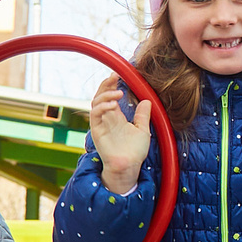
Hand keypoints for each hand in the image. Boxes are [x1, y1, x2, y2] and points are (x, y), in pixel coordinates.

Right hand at [87, 77, 152, 194]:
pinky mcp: (97, 131)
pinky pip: (95, 115)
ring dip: (105, 94)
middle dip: (106, 84)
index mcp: (116, 117)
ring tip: (118, 92)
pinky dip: (102, 106)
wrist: (129, 167)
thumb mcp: (142, 130)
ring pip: (95, 102)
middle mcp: (107, 118)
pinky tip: (112, 104)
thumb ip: (143, 116)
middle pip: (100, 95)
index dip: (112, 84)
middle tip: (115, 76)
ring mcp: (101, 124)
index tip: (119, 74)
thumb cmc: (135, 152)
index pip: (110, 95)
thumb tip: (147, 100)